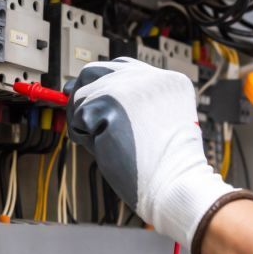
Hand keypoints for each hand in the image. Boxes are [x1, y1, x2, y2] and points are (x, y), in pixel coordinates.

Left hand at [66, 58, 252, 252]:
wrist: (175, 185)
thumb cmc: (164, 166)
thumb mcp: (154, 123)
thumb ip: (128, 104)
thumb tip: (79, 91)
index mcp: (168, 81)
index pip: (122, 68)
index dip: (102, 86)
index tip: (93, 102)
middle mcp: (151, 77)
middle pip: (96, 72)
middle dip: (83, 97)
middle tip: (83, 122)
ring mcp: (131, 87)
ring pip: (82, 93)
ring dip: (83, 120)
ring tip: (105, 143)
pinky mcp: (111, 102)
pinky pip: (78, 116)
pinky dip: (83, 136)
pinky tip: (106, 149)